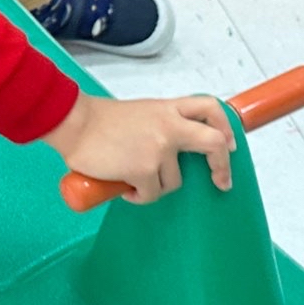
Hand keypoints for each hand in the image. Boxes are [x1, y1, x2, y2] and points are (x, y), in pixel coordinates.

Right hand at [43, 94, 234, 203]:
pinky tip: (123, 187)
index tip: (229, 144)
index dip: (225, 127)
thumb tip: (168, 151)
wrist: (74, 123)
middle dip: (223, 166)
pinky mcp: (144, 170)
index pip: (209, 108)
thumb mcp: (141, 112)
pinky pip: (150, 194)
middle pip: (213, 143)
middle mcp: (170, 126)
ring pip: (173, 181)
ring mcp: (159, 148)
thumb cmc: (98, 120)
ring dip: (155, 185)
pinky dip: (137, 196)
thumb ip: (160, 125)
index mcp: (168, 109)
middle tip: (222, 182)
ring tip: (132, 177)